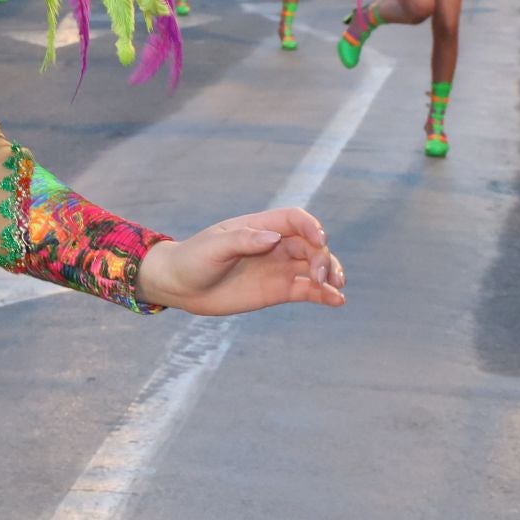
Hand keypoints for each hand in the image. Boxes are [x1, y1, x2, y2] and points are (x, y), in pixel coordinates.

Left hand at [133, 207, 344, 315]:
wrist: (181, 286)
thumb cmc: (193, 260)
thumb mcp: (214, 247)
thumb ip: (243, 240)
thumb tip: (273, 237)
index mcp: (258, 226)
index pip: (294, 219)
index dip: (311, 226)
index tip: (320, 240)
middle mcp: (273, 245)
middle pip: (310, 244)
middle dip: (322, 256)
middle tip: (320, 276)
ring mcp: (278, 267)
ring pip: (314, 265)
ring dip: (330, 272)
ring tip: (336, 287)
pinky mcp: (278, 290)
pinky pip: (307, 290)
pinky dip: (325, 294)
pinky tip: (337, 301)